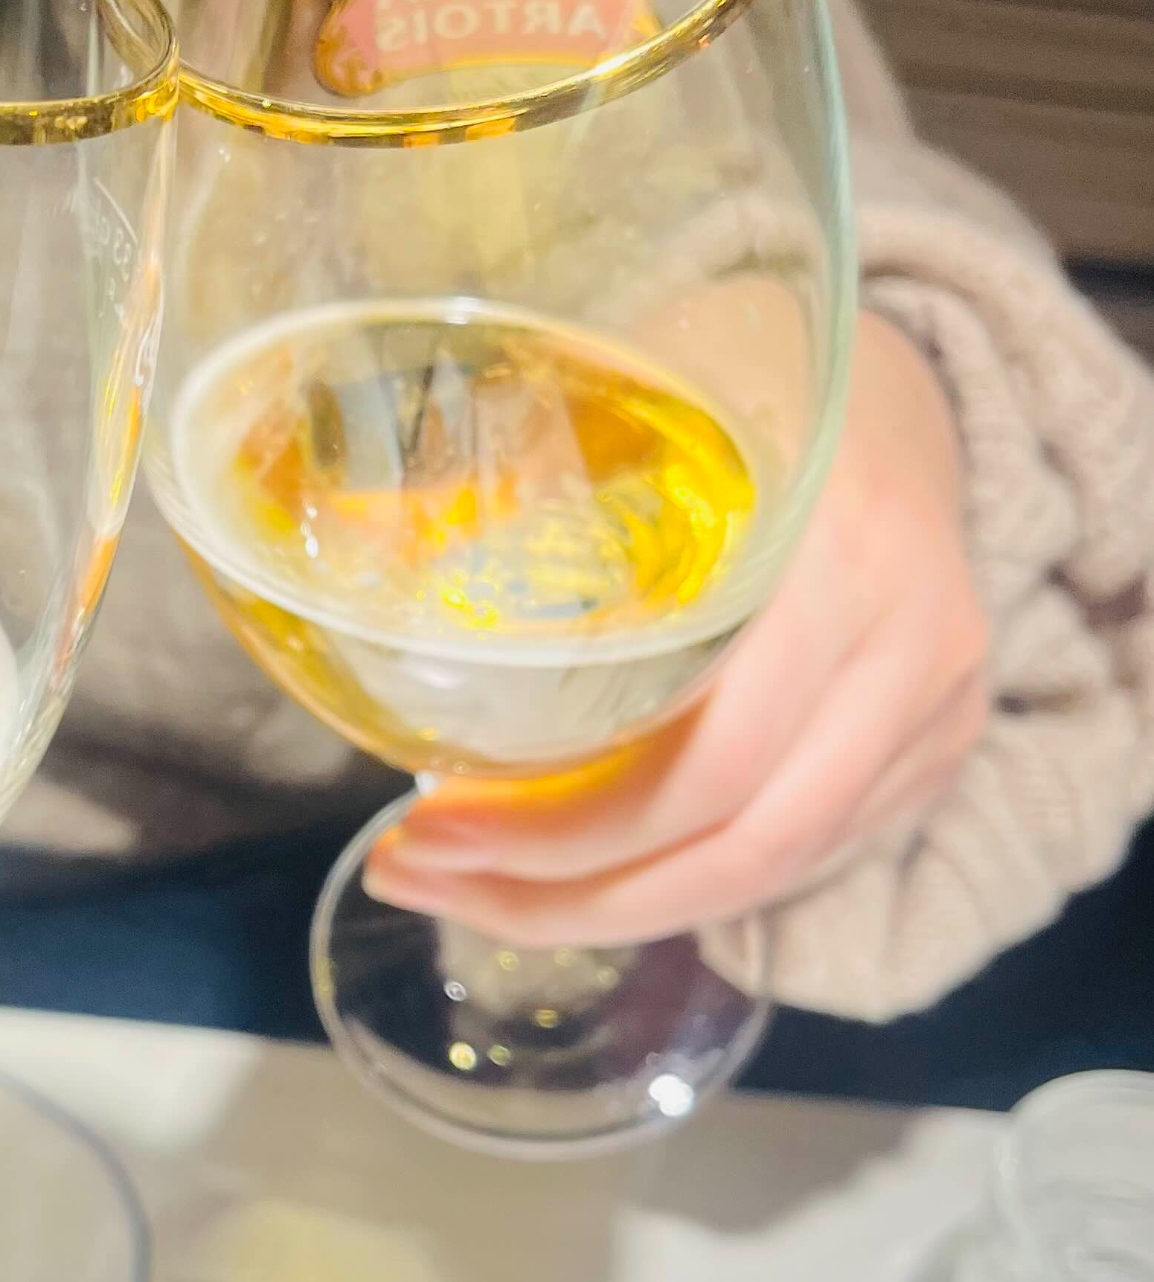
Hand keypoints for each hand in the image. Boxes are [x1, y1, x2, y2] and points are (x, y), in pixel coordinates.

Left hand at [364, 312, 988, 944]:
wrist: (896, 383)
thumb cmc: (731, 375)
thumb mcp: (631, 391)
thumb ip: (520, 464)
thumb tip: (346, 541)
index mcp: (838, 552)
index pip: (706, 764)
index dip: (554, 831)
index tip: (418, 828)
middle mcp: (911, 645)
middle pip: (736, 848)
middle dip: (559, 894)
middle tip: (421, 876)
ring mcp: (935, 710)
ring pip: (767, 874)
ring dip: (602, 905)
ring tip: (468, 889)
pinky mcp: (929, 755)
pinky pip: (793, 859)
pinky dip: (670, 880)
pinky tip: (565, 866)